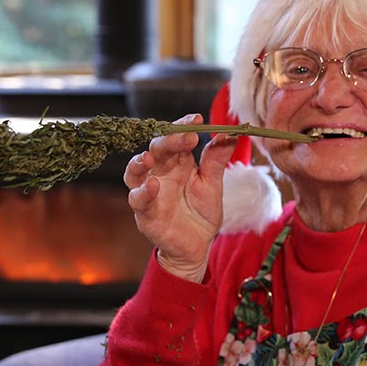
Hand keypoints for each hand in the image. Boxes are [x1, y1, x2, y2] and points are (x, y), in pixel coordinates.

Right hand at [124, 113, 238, 282]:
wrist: (198, 246)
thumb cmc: (202, 213)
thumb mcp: (213, 185)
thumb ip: (217, 160)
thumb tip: (232, 135)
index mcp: (178, 162)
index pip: (176, 138)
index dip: (184, 126)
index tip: (198, 118)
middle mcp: (160, 173)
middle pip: (156, 149)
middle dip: (168, 140)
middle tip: (187, 136)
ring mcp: (149, 192)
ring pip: (135, 172)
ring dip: (138, 163)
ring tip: (148, 157)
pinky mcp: (145, 213)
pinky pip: (138, 200)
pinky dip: (143, 192)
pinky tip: (152, 186)